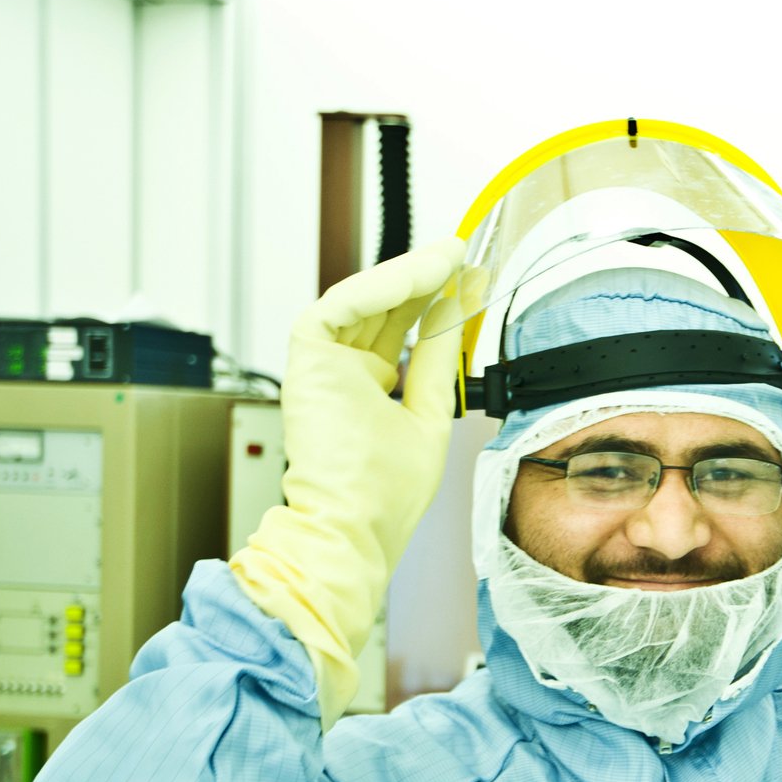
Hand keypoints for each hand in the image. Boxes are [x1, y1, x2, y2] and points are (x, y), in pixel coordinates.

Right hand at [230, 240, 475, 724]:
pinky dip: (383, 286)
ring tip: (450, 256)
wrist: (353, 528)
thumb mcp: (428, 416)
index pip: (406, 333)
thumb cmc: (385, 496)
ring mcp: (324, 364)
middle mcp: (344, 372)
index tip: (474, 279)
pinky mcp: (306, 358)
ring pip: (365, 299)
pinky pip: (343, 304)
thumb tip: (455, 313)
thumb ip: (437, 363)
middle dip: (427, 279)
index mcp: (371, 390)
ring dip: (409, 275)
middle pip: (386, 309)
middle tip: (464, 254)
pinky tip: (421, 276)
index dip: (440, 305)